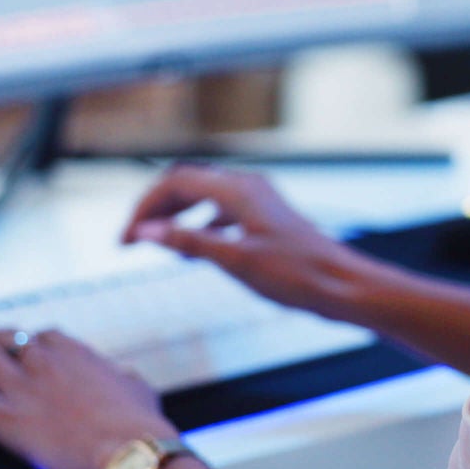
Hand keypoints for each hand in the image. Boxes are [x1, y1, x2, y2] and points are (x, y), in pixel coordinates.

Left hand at [0, 329, 182, 468]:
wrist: (125, 447)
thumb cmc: (136, 422)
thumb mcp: (136, 386)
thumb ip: (121, 375)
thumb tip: (124, 376)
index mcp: (74, 352)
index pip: (40, 337)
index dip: (23, 338)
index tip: (17, 340)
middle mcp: (42, 361)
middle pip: (4, 341)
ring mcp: (20, 386)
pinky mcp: (3, 415)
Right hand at [122, 164, 372, 320]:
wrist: (343, 286)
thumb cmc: (299, 275)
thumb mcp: (235, 261)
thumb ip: (188, 243)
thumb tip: (146, 232)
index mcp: (239, 190)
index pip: (175, 183)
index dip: (144, 207)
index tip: (126, 237)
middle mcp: (248, 187)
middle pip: (188, 184)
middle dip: (156, 208)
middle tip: (133, 239)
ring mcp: (260, 201)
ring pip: (205, 196)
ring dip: (176, 215)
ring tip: (157, 242)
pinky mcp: (267, 218)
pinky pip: (223, 211)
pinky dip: (201, 224)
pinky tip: (196, 247)